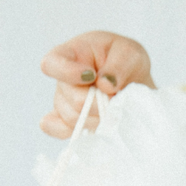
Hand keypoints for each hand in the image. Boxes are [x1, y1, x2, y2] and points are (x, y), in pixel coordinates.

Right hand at [39, 31, 153, 136]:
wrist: (133, 81)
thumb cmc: (126, 61)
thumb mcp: (130, 53)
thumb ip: (119, 66)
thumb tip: (104, 85)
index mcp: (72, 54)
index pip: (52, 63)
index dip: (67, 72)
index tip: (91, 76)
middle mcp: (62, 79)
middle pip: (71, 99)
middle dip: (97, 103)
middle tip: (116, 99)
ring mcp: (63, 101)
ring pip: (72, 118)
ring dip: (97, 118)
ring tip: (112, 109)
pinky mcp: (68, 120)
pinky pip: (59, 130)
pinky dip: (75, 132)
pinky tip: (90, 128)